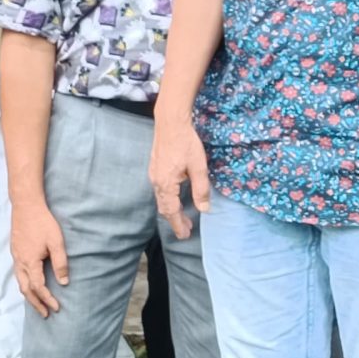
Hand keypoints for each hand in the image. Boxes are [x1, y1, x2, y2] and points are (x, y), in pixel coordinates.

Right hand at [9, 203, 67, 317]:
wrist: (25, 205)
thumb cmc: (43, 222)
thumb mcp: (56, 242)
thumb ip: (60, 262)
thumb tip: (64, 281)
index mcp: (30, 262)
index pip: (39, 287)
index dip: (47, 299)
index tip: (56, 308)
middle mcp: (20, 262)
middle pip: (26, 290)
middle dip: (36, 303)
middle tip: (46, 314)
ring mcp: (15, 257)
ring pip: (20, 283)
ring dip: (29, 295)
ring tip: (38, 304)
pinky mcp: (15, 252)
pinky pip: (18, 274)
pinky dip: (25, 284)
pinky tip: (31, 284)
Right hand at [149, 118, 213, 239]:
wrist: (170, 122)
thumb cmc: (186, 143)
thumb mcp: (198, 167)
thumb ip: (201, 189)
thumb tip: (204, 209)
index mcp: (166, 184)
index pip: (171, 211)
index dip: (178, 224)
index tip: (184, 235)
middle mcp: (156, 182)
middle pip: (164, 207)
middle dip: (175, 220)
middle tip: (186, 230)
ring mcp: (154, 175)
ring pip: (161, 199)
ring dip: (171, 210)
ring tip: (182, 217)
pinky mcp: (155, 168)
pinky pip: (160, 190)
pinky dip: (168, 200)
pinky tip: (176, 198)